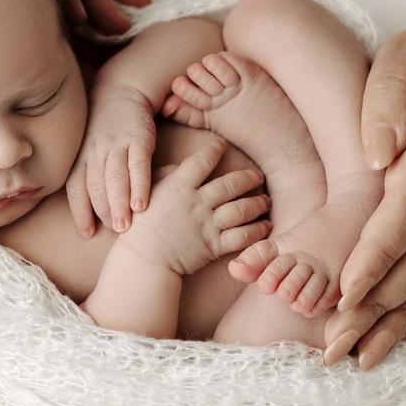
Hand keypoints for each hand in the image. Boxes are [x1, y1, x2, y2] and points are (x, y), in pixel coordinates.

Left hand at [66, 84, 156, 235]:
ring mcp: (116, 144)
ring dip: (119, 205)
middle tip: (114, 235)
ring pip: (115, 179)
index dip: (80, 212)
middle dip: (103, 214)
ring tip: (125, 228)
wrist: (121, 90)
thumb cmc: (104, 128)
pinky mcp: (138, 138)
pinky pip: (138, 165)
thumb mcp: (88, 149)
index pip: (76, 189)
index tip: (87, 233)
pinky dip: (139, 186)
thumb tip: (93, 213)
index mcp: (81, 157)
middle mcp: (95, 152)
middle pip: (96, 187)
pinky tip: (142, 205)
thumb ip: (89, 176)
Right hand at [117, 137, 270, 275]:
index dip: (214, 150)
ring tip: (265, 201)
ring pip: (242, 209)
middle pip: (231, 184)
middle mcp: (197, 203)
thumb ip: (166, 176)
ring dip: (258, 203)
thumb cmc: (140, 226)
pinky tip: (265, 226)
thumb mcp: (147, 193)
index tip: (223, 145)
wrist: (143, 260)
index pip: (202, 161)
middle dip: (249, 178)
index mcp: (179, 186)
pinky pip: (242, 236)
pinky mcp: (214, 246)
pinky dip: (257, 230)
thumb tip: (181, 165)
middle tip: (258, 175)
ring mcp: (207, 225)